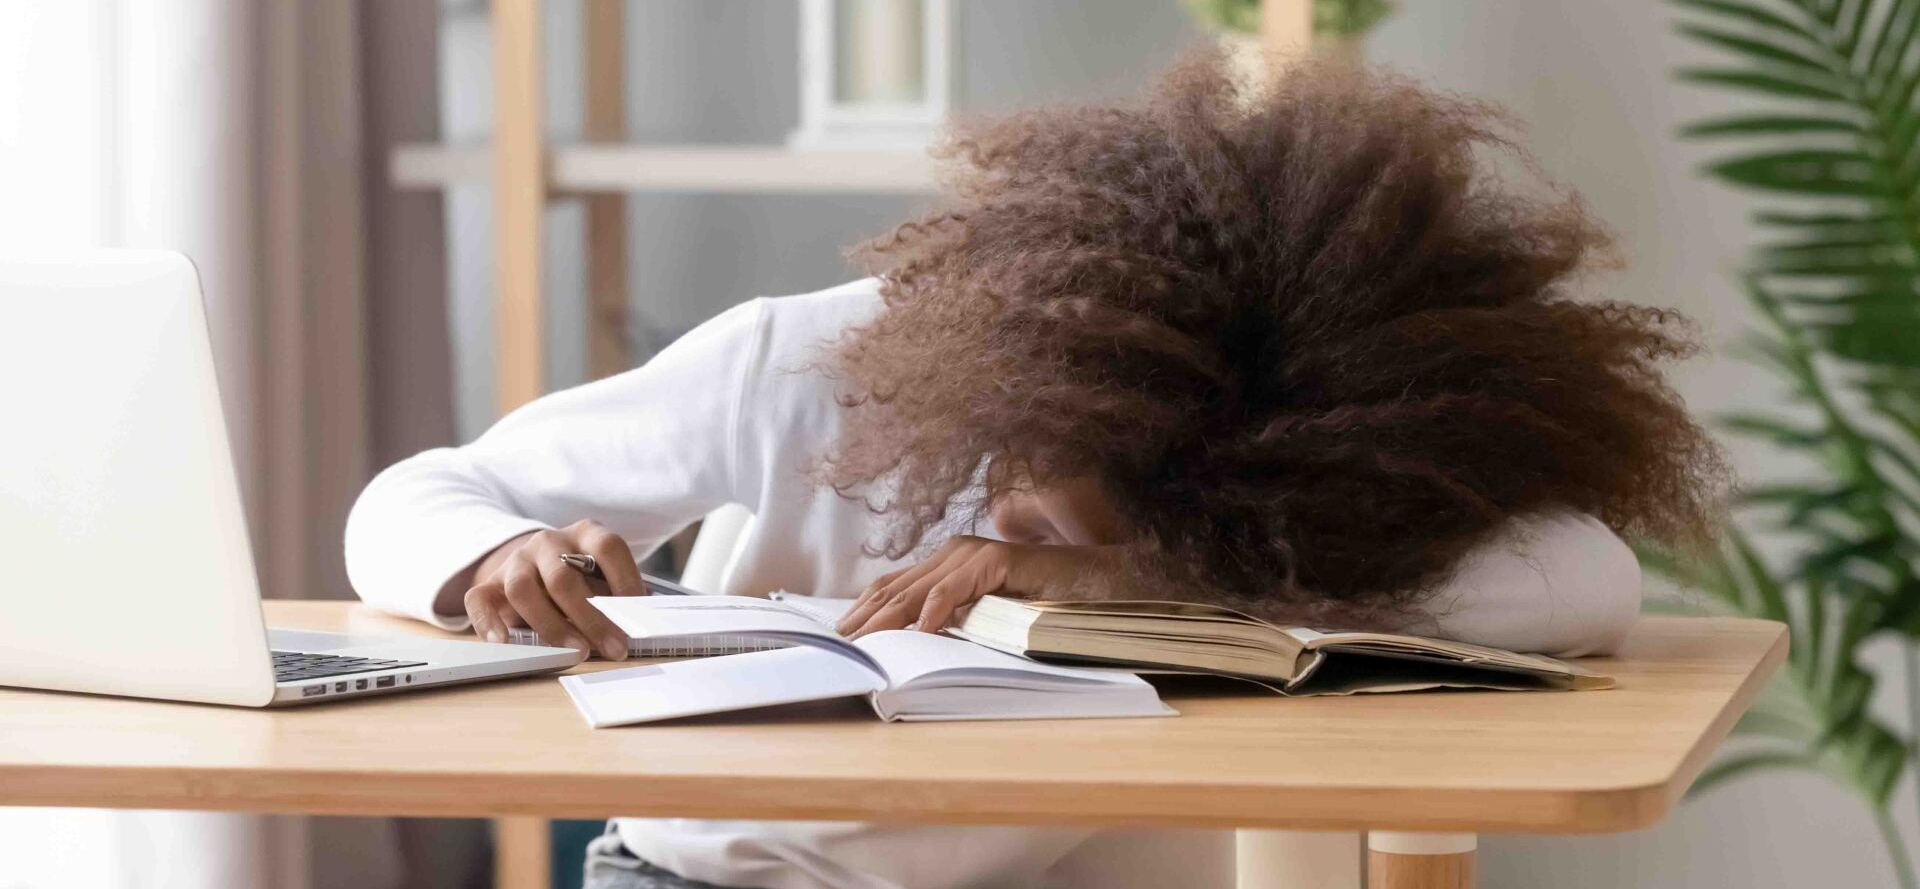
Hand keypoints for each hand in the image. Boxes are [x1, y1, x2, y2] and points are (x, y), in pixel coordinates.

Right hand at [463, 520, 645, 659]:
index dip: (626, 579)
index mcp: (584, 533)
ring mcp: (516, 560)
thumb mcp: (601, 576)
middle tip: (614, 647)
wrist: (534, 566)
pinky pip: (479, 599)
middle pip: (564, 577)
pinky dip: (487, 621)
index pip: (608, 547)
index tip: (638, 613)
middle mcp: (548, 542)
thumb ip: (613, 594)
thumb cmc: (580, 577)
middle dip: (592, 617)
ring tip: (577, 651)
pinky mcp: (489, 583)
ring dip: (551, 624)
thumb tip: (634, 622)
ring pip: (523, 588)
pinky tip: (503, 641)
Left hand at [836, 537, 1117, 637]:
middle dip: (866, 618)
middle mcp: (956, 554)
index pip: (894, 586)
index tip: (841, 636)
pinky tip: (922, 630)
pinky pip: (958, 587)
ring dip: (889, 618)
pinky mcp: (998, 560)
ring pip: (920, 589)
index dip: (864, 610)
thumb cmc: (1042, 605)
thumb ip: (954, 620)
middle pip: (897, 588)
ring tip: (866, 642)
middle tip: (841, 645)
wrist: (1095, 585)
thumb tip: (912, 644)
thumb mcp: (984, 618)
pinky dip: (937, 609)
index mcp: (949, 565)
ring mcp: (976, 555)